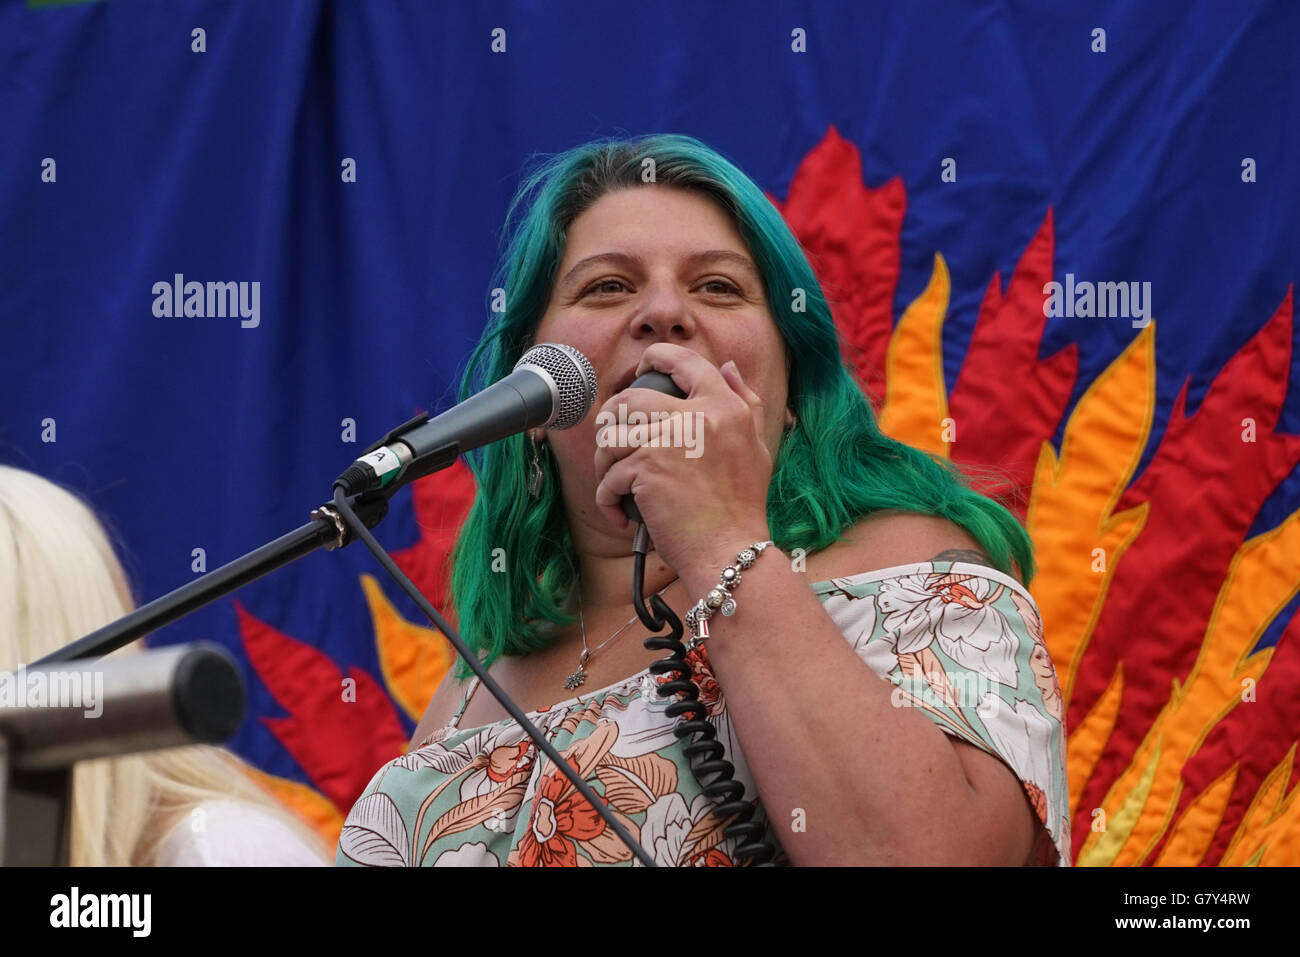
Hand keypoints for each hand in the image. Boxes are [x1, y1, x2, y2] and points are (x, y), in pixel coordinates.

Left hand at [592, 343, 773, 576]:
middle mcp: (699, 416)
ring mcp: (670, 440)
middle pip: (631, 397)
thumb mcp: (757, 447)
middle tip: (614, 442)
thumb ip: (746, 402)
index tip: (640, 371)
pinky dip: (608, 498)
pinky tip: (621, 514)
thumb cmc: (742, 507)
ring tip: (615, 482)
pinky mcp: (646, 468)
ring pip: (611, 434)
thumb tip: (727, 366)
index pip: (685, 361)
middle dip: (612, 418)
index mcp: (725, 407)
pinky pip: (609, 475)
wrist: (730, 550)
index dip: (655, 357)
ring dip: (604, 461)